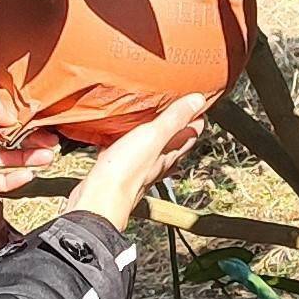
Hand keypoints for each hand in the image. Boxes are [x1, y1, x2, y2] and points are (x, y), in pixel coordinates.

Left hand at [0, 87, 58, 197]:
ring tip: (49, 156)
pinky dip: (12, 180)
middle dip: (30, 138)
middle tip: (52, 140)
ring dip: (27, 157)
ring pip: (4, 159)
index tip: (42, 119)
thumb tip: (13, 119)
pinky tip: (29, 175)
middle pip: (7, 138)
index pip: (2, 114)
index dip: (22, 117)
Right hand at [75, 93, 214, 229]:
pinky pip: (125, 154)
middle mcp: (156, 163)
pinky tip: (118, 139)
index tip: (198, 105)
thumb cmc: (127, 170)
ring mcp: (137, 169)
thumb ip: (175, 118)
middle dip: (178, 128)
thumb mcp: (154, 135)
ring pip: (150, 151)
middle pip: (173, 144)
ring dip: (153, 138)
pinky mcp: (117, 171)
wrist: (98, 198)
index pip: (190, 135)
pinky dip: (125, 144)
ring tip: (151, 123)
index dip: (196, 120)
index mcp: (169, 153)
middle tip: (179, 112)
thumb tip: (199, 100)